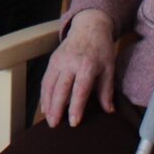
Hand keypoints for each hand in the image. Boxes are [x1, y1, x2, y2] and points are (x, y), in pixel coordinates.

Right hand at [41, 10, 116, 128]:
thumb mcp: (109, 68)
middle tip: (54, 125)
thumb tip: (109, 111)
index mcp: (87, 66)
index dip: (76, 107)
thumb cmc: (101, 50)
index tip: (74, 122)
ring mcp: (59, 61)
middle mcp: (71, 63)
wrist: (89, 27)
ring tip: (49, 120)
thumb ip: (107, 90)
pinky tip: (45, 107)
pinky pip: (45, 80)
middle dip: (56, 108)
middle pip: (61, 89)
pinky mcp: (52, 61)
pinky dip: (43, 95)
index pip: (80, 90)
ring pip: (49, 85)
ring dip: (47, 104)